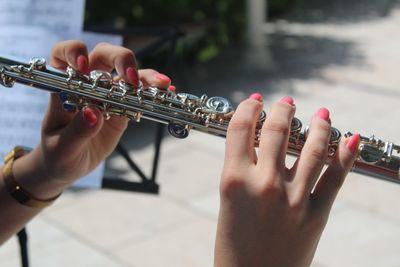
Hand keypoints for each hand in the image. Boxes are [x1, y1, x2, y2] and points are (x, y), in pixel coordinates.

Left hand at [14, 40, 171, 197]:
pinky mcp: (123, 106)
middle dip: (121, 60)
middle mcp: (87, 83)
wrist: (69, 165)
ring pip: (127, 73)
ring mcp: (107, 93)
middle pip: (104, 56)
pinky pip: (140, 94)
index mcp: (63, 86)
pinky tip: (168, 93)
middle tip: (132, 78)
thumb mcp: (63, 147)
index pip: (64, 54)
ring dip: (145, 75)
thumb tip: (93, 113)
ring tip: (162, 84)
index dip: (74, 52)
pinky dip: (154, 92)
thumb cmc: (58, 153)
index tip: (84, 67)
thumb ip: (77, 131)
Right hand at [214, 94, 358, 266]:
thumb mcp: (228, 199)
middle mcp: (264, 185)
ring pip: (314, 147)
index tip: (255, 100)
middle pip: (278, 130)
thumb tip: (258, 139)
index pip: (241, 128)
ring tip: (321, 114)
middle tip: (288, 102)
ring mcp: (293, 199)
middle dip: (284, 109)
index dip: (249, 107)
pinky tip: (350, 138)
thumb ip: (242, 168)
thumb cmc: (232, 242)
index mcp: (234, 180)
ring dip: (320, 124)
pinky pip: (335, 177)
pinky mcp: (315, 215)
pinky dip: (346, 154)